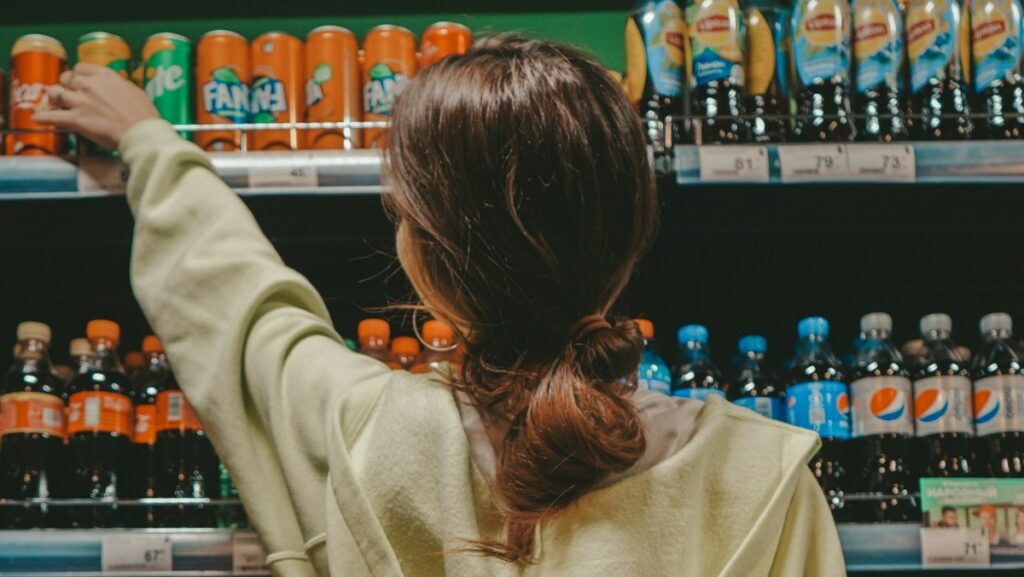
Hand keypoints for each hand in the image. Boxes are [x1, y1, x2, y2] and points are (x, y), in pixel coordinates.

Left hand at [34, 63, 160, 149]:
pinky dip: (43, 117)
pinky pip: (52, 116)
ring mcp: (81, 102)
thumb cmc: (145, 116)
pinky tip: (37, 118)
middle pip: (66, 79)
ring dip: (55, 99)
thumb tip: (114, 90)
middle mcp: (90, 85)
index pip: (80, 68)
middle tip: (68, 94)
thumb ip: (118, 87)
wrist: (142, 134)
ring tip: (55, 104)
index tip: (79, 82)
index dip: (77, 75)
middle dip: (66, 86)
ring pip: (56, 94)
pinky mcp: (76, 119)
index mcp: (105, 76)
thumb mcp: (134, 92)